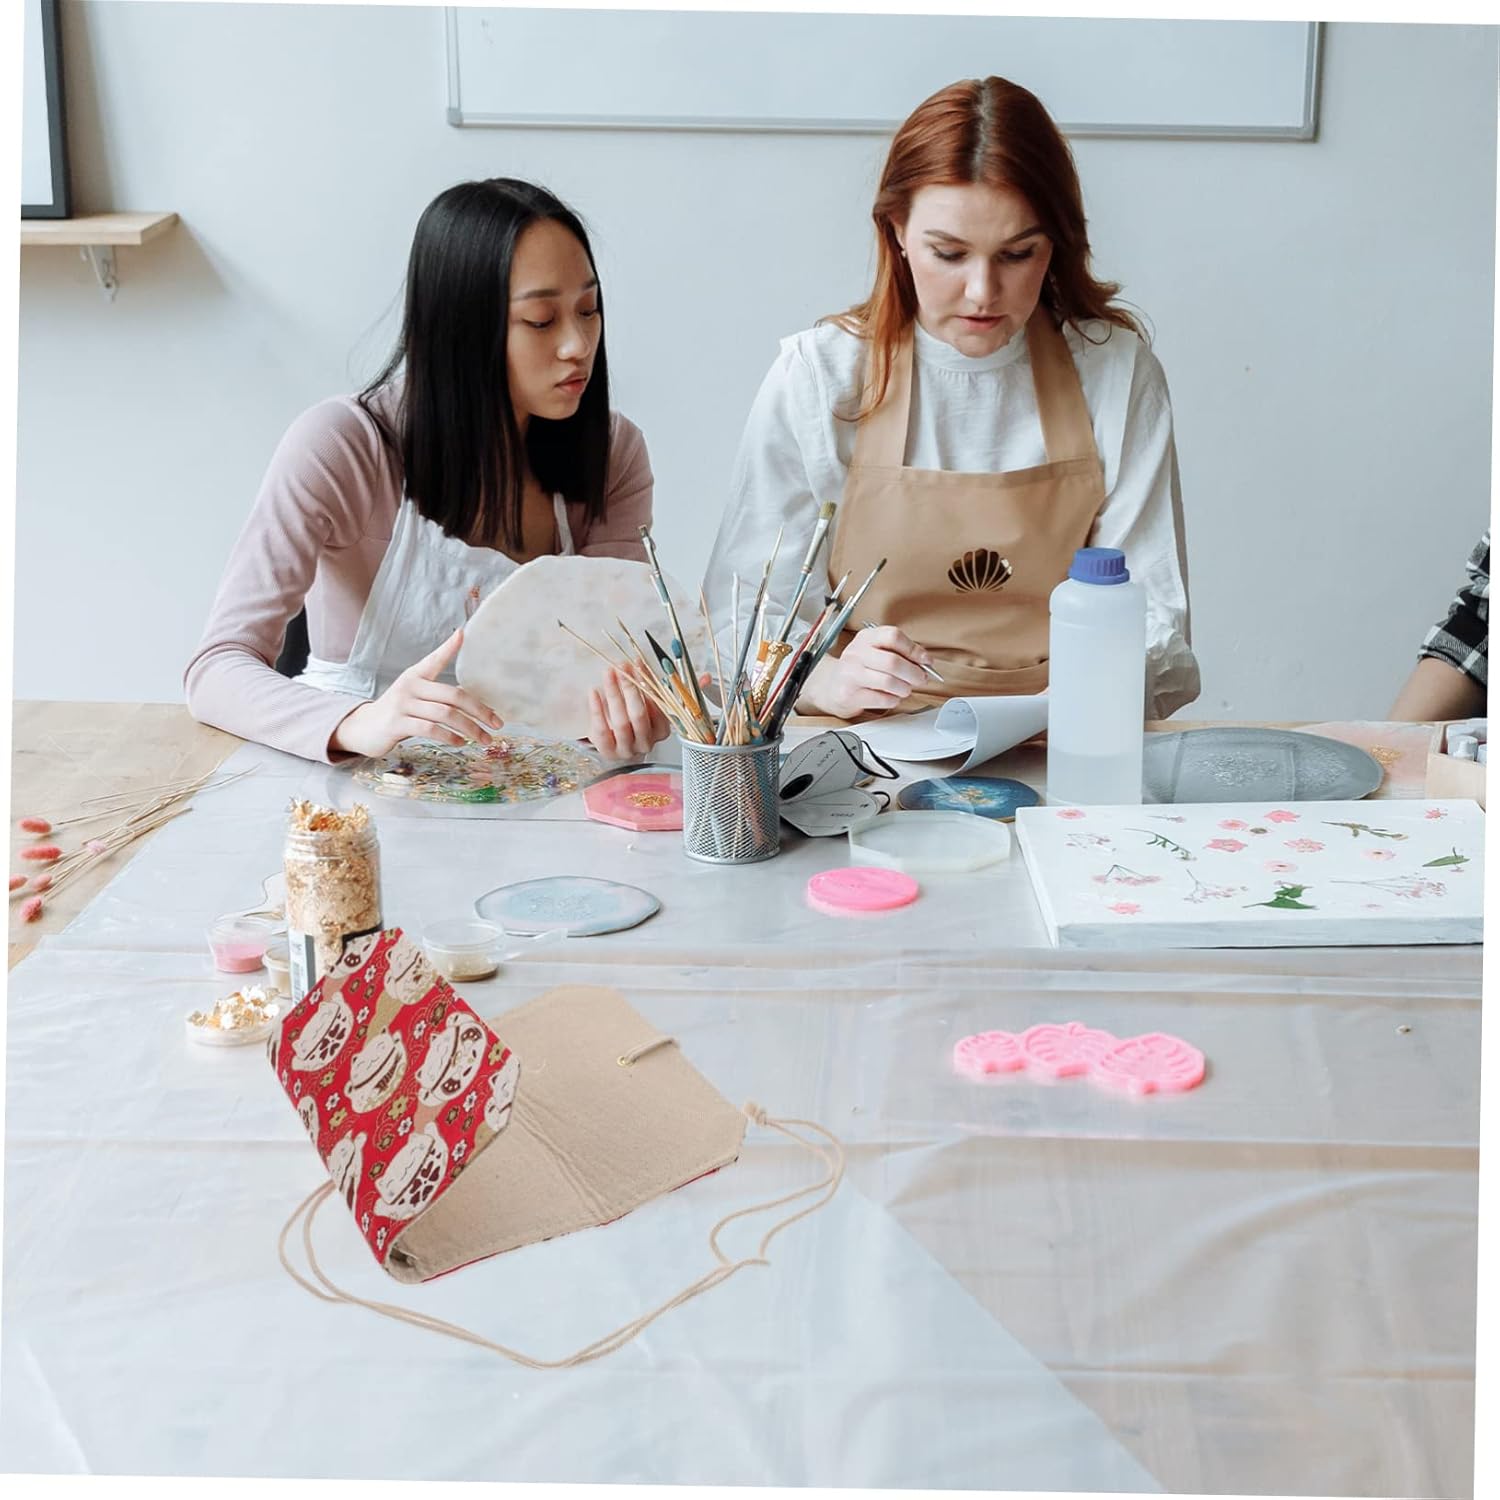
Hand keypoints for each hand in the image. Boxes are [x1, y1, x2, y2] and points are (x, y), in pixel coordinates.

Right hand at [329, 628, 502, 758]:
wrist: (364, 728)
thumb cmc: (399, 712)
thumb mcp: (416, 695)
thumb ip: (439, 693)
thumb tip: (470, 697)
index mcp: (416, 676)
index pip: (435, 659)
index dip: (448, 646)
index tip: (462, 634)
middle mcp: (410, 686)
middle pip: (452, 695)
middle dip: (479, 710)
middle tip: (497, 723)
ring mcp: (403, 705)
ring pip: (444, 714)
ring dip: (470, 728)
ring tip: (484, 739)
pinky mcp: (397, 724)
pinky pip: (429, 729)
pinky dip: (449, 736)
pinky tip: (460, 742)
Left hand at [587, 665, 674, 761]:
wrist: (616, 745)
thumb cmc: (631, 722)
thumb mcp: (643, 707)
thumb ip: (645, 690)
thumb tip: (639, 664)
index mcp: (661, 730)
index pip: (658, 705)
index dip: (648, 682)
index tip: (638, 663)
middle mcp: (647, 742)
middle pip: (639, 714)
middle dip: (630, 688)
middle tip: (621, 668)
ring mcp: (628, 749)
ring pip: (621, 722)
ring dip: (614, 694)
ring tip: (608, 675)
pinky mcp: (608, 752)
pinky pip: (602, 730)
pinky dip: (597, 710)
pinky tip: (593, 693)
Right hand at [798, 626, 933, 718]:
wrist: (831, 687)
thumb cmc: (859, 669)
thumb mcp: (875, 652)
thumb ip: (899, 653)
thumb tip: (924, 661)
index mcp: (866, 638)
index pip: (893, 636)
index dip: (913, 649)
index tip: (925, 660)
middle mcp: (856, 653)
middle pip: (893, 661)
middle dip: (913, 673)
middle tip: (921, 679)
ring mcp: (851, 674)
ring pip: (888, 681)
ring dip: (904, 688)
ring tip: (905, 690)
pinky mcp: (849, 694)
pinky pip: (881, 699)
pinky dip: (893, 700)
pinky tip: (892, 698)